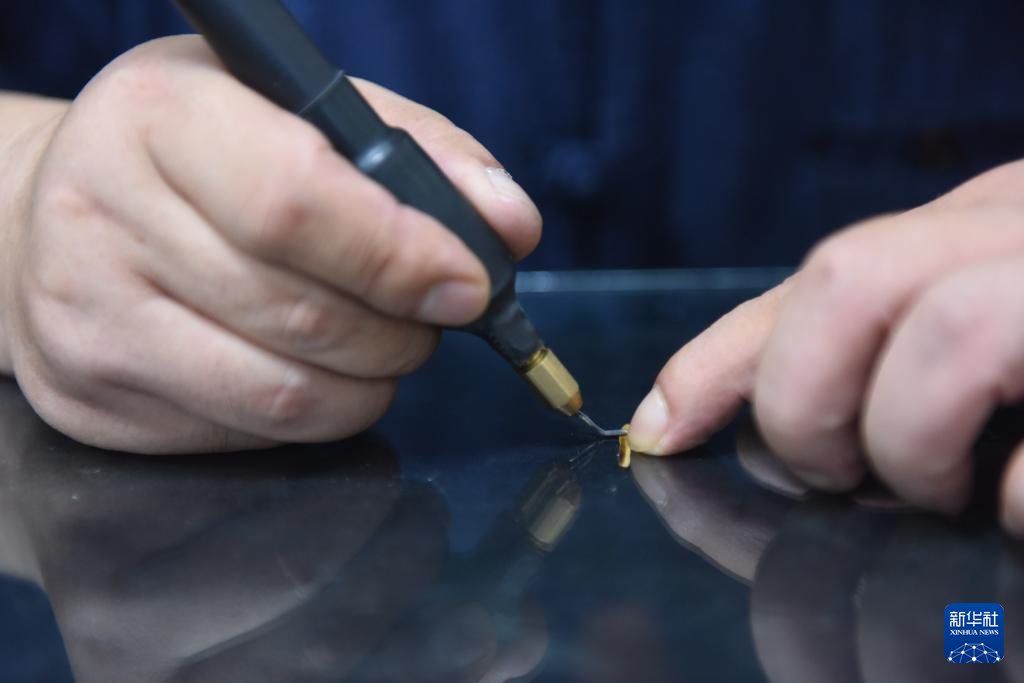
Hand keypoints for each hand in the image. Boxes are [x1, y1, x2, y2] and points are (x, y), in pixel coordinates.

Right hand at [0, 36, 540, 452]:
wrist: (54, 211)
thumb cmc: (203, 154)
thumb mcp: (306, 112)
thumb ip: (421, 155)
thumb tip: (510, 226)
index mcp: (161, 116)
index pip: (292, 203)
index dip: (398, 255)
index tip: (468, 282)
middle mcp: (102, 217)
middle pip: (300, 312)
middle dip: (402, 330)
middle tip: (435, 313)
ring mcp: (88, 320)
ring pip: (282, 393)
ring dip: (372, 381)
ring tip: (387, 343)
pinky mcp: (95, 399)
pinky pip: (250, 434)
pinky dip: (320, 412)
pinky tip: (322, 371)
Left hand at [628, 160, 1023, 534]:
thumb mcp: (979, 303)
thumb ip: (883, 341)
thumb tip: (751, 436)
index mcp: (981, 222)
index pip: (823, 277)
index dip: (718, 360)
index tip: (658, 431)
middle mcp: (1022, 229)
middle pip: (850, 277)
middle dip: (801, 401)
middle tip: (831, 474)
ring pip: (947, 331)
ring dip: (906, 444)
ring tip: (937, 491)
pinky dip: (1012, 502)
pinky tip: (1012, 512)